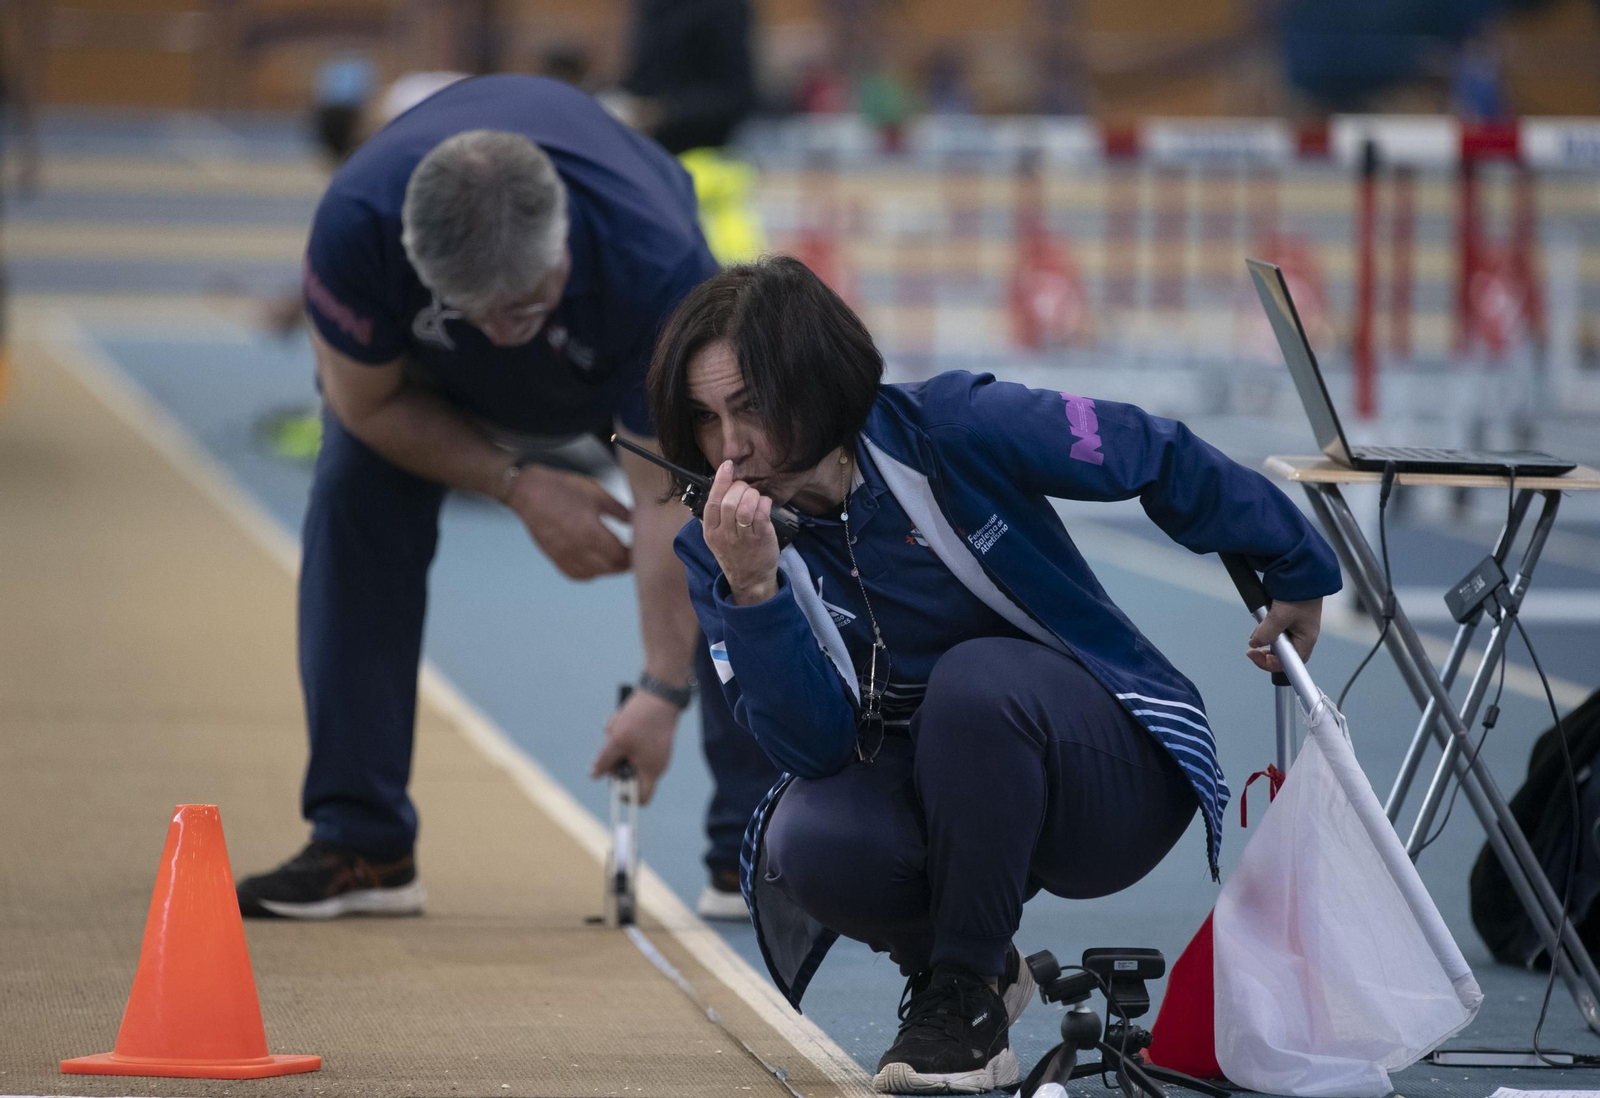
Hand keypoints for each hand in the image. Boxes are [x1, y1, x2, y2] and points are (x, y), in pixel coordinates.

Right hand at [506, 464, 631, 578]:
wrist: (528, 492)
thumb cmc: (562, 488)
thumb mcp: (596, 493)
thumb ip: (619, 510)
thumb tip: (638, 522)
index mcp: (590, 532)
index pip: (621, 555)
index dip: (635, 555)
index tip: (642, 548)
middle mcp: (578, 549)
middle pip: (611, 568)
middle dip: (626, 563)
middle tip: (634, 554)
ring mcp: (565, 556)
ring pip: (596, 574)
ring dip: (609, 569)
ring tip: (617, 557)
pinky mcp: (555, 559)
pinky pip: (578, 575)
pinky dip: (591, 573)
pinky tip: (596, 563)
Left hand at [589, 688, 678, 804]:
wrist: (660, 693)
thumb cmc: (640, 719)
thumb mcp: (616, 741)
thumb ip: (604, 761)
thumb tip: (593, 776)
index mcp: (651, 770)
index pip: (641, 798)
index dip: (625, 794)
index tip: (614, 780)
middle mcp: (657, 764)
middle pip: (631, 775)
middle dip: (617, 761)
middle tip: (612, 747)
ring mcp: (656, 751)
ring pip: (630, 756)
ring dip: (618, 745)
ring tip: (617, 727)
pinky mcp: (654, 738)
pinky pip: (634, 743)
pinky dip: (625, 735)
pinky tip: (622, 719)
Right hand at [703, 460, 779, 604]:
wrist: (750, 580)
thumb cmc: (735, 554)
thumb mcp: (716, 538)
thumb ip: (716, 516)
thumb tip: (722, 486)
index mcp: (711, 532)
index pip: (713, 502)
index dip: (720, 481)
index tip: (727, 466)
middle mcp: (725, 535)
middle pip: (730, 502)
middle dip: (740, 488)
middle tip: (745, 489)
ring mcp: (744, 538)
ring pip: (746, 507)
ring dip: (753, 495)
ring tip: (755, 498)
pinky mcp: (762, 539)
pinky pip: (762, 514)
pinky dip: (764, 503)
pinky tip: (765, 504)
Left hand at [1247, 597, 1321, 673]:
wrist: (1303, 571)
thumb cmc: (1299, 593)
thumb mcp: (1280, 616)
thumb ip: (1267, 633)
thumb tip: (1255, 644)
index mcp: (1306, 640)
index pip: (1289, 663)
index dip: (1270, 664)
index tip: (1255, 656)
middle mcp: (1302, 635)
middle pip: (1282, 654)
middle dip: (1265, 652)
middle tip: (1251, 648)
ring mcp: (1297, 626)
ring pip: (1277, 640)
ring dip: (1264, 637)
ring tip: (1256, 629)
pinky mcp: (1290, 616)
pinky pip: (1276, 627)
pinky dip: (1266, 626)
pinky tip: (1261, 618)